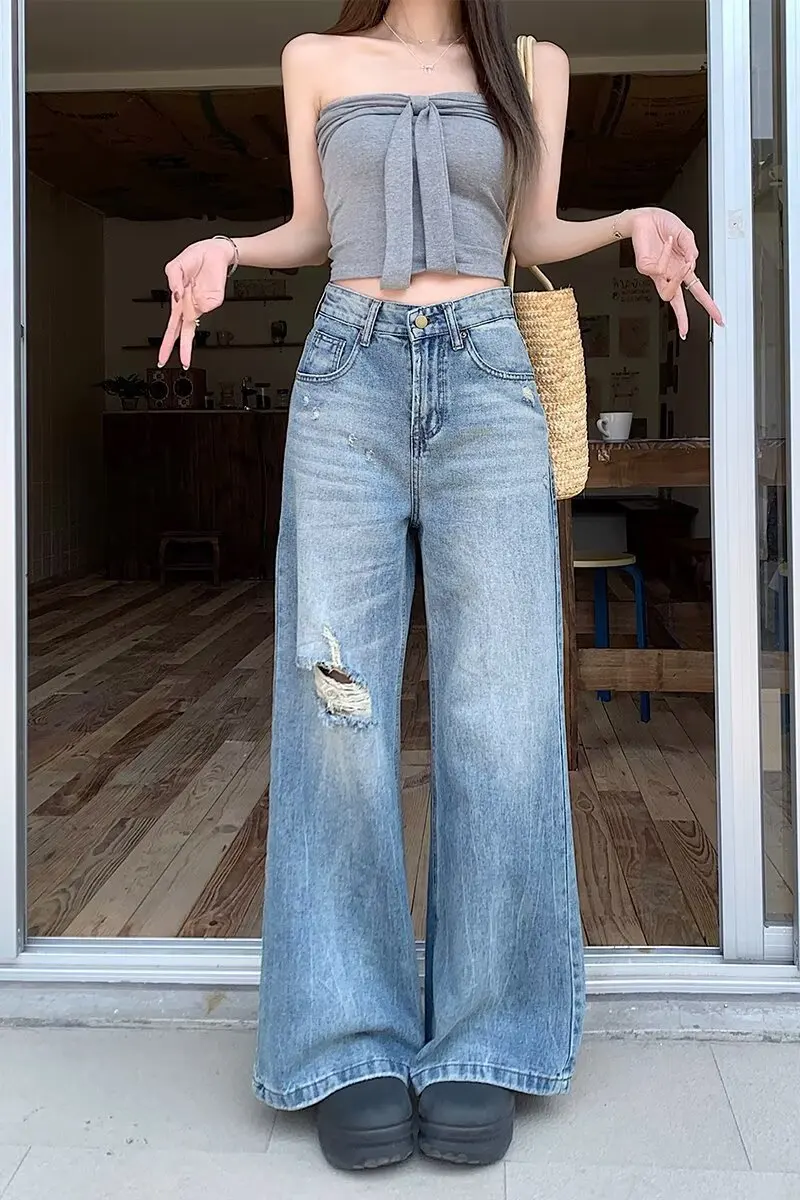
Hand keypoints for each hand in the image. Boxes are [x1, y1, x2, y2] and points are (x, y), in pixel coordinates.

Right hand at [158, 238, 234, 368]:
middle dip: (182, 347)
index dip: (167, 343)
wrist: (215, 251)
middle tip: (182, 361)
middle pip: (185, 331)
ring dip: (191, 307)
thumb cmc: (195, 258)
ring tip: (190, 286)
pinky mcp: (215, 299)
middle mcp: (191, 306)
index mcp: (178, 301)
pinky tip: (201, 282)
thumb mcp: (175, 266)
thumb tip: (176, 295)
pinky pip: (208, 304)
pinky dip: (202, 295)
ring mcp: (203, 304)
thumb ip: (172, 280)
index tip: (163, 357)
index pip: (171, 327)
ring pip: (196, 319)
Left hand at [628, 207, 723, 337]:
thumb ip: (691, 249)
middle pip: (677, 302)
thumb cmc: (662, 225)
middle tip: (686, 328)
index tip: (717, 318)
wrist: (644, 217)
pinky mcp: (645, 268)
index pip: (696, 291)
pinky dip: (666, 254)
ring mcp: (657, 273)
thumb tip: (692, 262)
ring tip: (684, 262)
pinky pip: (659, 269)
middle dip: (683, 317)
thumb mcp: (685, 234)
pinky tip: (667, 243)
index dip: (708, 305)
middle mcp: (669, 273)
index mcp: (681, 268)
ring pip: (668, 291)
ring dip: (679, 278)